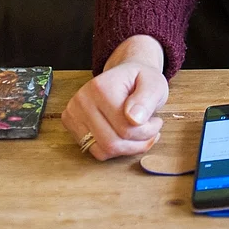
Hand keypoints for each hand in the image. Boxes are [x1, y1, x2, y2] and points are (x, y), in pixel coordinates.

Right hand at [61, 35, 168, 160]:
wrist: (126, 76)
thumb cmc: (140, 80)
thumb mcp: (154, 83)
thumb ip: (147, 99)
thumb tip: (134, 119)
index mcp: (101, 87)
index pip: (126, 127)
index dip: (148, 131)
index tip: (157, 122)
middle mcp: (82, 101)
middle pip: (112, 143)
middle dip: (138, 142)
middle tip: (152, 130)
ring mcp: (73, 114)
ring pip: (103, 151)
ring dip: (127, 148)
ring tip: (140, 134)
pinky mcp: (71, 126)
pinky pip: (96, 151)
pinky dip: (114, 150)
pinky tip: (126, 137)